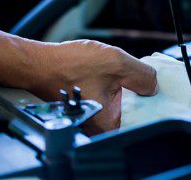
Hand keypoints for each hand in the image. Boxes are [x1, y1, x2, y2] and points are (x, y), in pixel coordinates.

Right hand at [24, 40, 157, 134]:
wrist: (36, 63)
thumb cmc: (69, 65)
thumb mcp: (117, 63)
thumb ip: (142, 75)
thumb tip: (154, 85)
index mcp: (108, 123)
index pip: (143, 119)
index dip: (151, 101)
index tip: (153, 86)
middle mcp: (98, 126)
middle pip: (132, 113)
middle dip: (138, 94)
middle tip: (137, 76)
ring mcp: (90, 118)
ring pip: (119, 105)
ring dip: (123, 90)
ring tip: (119, 73)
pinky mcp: (84, 109)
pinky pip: (106, 101)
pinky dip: (111, 88)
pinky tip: (107, 75)